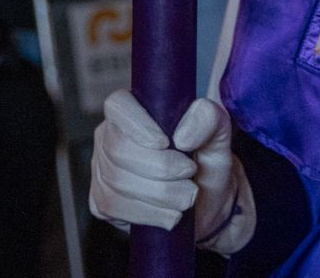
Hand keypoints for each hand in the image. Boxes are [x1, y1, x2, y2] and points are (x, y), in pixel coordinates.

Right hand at [89, 91, 255, 253]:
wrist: (206, 204)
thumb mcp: (218, 137)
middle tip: (189, 172)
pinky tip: (170, 212)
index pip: (118, 106)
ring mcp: (102, 170)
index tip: (166, 143)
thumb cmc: (206, 162)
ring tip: (186, 195)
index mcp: (133, 110)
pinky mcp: (102, 201)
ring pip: (117, 181)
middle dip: (160, 167)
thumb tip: (183, 136)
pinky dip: (150, 213)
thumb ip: (209, 120)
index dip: (137, 125)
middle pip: (117, 149)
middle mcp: (109, 137)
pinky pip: (115, 206)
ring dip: (161, 194)